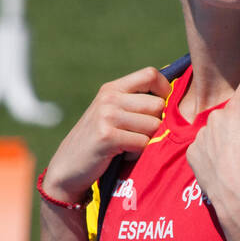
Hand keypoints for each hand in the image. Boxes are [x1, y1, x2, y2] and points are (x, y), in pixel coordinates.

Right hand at [42, 67, 171, 203]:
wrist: (68, 166)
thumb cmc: (99, 141)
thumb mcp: (112, 113)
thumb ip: (135, 101)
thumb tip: (171, 90)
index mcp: (113, 88)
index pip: (151, 74)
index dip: (165, 90)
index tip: (162, 108)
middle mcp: (109, 98)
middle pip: (157, 104)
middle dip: (156, 124)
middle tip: (139, 135)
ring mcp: (107, 115)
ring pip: (153, 125)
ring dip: (146, 140)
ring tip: (129, 145)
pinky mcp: (107, 136)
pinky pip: (142, 142)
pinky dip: (138, 153)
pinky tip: (123, 154)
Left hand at [185, 79, 239, 216]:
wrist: (239, 196)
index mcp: (238, 107)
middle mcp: (216, 116)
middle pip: (231, 112)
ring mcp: (202, 135)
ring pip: (216, 130)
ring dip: (225, 137)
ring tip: (236, 157)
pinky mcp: (193, 153)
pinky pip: (204, 147)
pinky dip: (212, 153)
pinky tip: (222, 167)